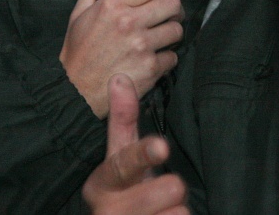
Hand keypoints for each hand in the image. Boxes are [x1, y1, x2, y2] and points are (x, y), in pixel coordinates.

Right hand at [61, 0, 182, 116]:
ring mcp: (142, 46)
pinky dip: (166, 59)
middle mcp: (130, 22)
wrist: (75, 91)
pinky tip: (153, 59)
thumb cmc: (78, 50)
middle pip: (173, 4)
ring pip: (177, 30)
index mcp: (114, 4)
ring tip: (160, 37)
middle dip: (174, 8)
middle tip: (167, 15)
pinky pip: (173, 57)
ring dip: (171, 33)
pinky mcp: (150, 69)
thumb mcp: (80, 12)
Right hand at [83, 74, 188, 214]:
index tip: (162, 145)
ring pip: (172, 214)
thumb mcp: (121, 154)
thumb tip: (119, 78)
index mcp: (101, 184)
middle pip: (150, 196)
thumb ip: (122, 121)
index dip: (142, 155)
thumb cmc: (126, 189)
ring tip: (167, 208)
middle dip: (168, 189)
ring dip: (177, 209)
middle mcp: (107, 211)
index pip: (122, 166)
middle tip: (175, 186)